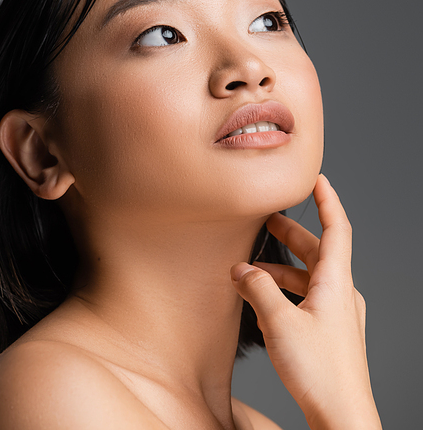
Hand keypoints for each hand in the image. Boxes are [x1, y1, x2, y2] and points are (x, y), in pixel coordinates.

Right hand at [230, 175, 381, 429]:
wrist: (343, 417)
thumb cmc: (320, 371)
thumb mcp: (279, 322)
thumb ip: (257, 289)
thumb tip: (240, 269)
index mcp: (336, 281)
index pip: (336, 227)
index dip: (326, 199)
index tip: (316, 178)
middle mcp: (341, 293)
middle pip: (317, 251)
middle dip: (290, 234)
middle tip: (267, 220)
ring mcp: (339, 315)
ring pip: (309, 277)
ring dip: (280, 269)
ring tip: (249, 270)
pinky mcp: (332, 334)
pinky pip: (308, 299)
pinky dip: (285, 292)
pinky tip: (262, 303)